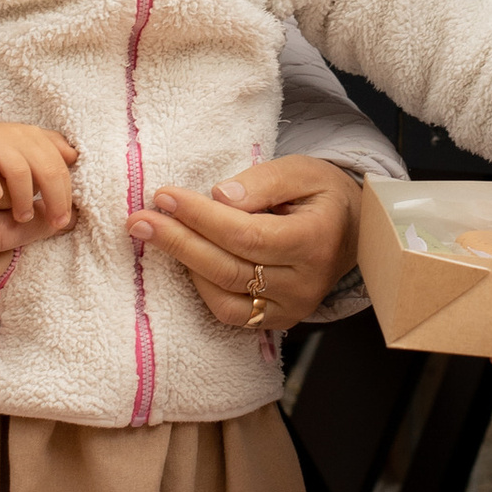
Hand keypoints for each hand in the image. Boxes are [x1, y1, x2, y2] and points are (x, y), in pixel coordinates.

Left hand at [132, 153, 362, 335]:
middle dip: (179, 242)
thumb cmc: (321, 195)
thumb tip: (219, 197)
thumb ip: (262, 181)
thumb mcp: (301, 171)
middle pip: (229, 267)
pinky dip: (202, 288)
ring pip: (225, 296)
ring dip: (184, 265)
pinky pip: (231, 313)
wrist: (352, 232)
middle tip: (138, 220)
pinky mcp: (279, 320)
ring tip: (153, 236)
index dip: (200, 218)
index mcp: (315, 241)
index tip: (164, 195)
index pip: (246, 235)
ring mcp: (292, 308)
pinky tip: (184, 260)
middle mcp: (305, 283)